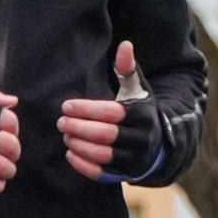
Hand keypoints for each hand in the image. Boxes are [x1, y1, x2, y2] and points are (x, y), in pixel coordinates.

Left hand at [60, 41, 166, 182]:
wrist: (156, 142)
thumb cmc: (138, 110)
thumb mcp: (136, 89)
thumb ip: (128, 69)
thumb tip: (125, 44)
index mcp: (142, 114)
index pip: (111, 112)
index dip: (86, 110)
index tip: (66, 106)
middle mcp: (142, 138)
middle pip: (105, 134)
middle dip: (79, 128)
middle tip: (61, 122)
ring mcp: (135, 158)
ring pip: (103, 154)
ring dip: (79, 145)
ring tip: (65, 135)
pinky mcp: (127, 173)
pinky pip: (102, 172)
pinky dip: (83, 164)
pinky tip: (70, 153)